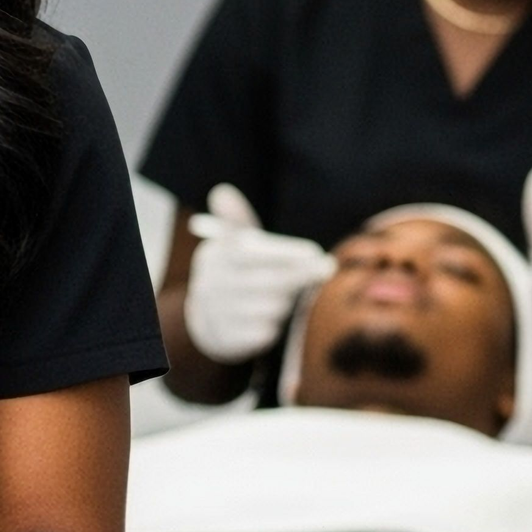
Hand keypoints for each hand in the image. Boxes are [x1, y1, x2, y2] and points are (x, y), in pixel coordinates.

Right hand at [182, 185, 335, 366]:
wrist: (206, 320)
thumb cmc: (232, 274)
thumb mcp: (230, 245)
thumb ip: (235, 221)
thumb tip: (222, 191)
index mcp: (212, 257)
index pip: (253, 253)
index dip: (288, 254)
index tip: (315, 253)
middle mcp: (210, 286)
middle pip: (267, 280)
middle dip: (300, 275)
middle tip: (325, 269)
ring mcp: (218, 315)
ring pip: (271, 307)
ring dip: (288, 302)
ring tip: (287, 297)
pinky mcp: (229, 340)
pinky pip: (267, 331)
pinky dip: (277, 326)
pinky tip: (274, 319)